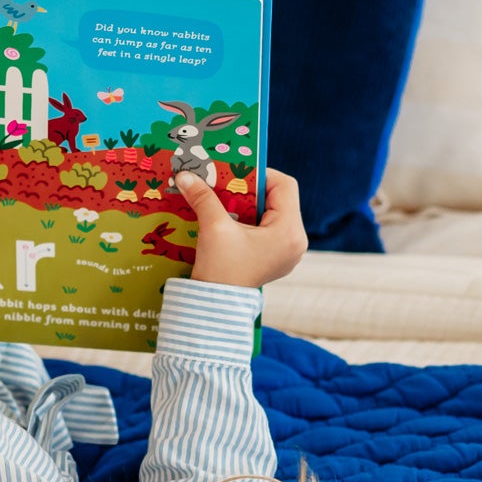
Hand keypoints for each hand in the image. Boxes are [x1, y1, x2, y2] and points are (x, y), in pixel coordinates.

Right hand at [176, 167, 306, 287]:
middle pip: (280, 199)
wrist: (216, 308)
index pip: (285, 186)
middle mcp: (296, 241)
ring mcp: (289, 252)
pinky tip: (232, 221)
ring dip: (250, 205)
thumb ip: (204, 198)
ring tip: (228, 203)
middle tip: (228, 186)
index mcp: (289, 231)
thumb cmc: (221, 270)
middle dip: (251, 190)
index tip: (235, 174)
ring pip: (274, 213)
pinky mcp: (278, 259)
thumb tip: (185, 175)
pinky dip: (251, 220)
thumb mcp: (214, 228)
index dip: (260, 174)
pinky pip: (269, 229)